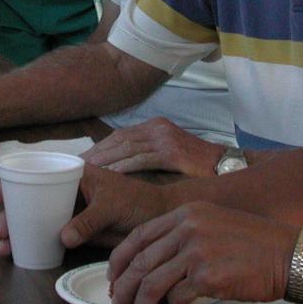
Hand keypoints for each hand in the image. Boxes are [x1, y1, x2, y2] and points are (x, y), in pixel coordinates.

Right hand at [0, 163, 166, 259]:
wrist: (157, 218)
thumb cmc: (137, 201)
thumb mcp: (112, 205)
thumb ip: (88, 220)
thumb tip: (63, 238)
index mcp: (74, 175)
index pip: (38, 174)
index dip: (13, 184)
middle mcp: (68, 191)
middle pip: (32, 200)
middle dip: (12, 215)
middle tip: (1, 232)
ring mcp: (71, 211)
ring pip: (37, 220)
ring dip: (19, 232)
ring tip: (4, 248)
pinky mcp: (76, 231)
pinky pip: (50, 236)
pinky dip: (34, 244)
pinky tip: (20, 254)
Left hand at [85, 118, 225, 175]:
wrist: (225, 164)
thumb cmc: (197, 165)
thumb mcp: (170, 153)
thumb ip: (149, 155)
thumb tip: (123, 167)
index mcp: (155, 127)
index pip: (120, 135)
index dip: (100, 148)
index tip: (82, 161)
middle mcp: (157, 128)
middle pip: (118, 139)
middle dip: (96, 154)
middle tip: (76, 168)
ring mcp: (164, 138)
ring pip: (126, 148)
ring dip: (104, 160)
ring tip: (85, 172)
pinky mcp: (171, 152)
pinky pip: (140, 160)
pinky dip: (123, 167)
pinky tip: (109, 177)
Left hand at [106, 202, 297, 303]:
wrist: (289, 253)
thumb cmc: (255, 242)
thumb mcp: (215, 222)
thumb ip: (184, 234)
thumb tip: (154, 261)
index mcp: (187, 213)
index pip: (140, 235)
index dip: (121, 258)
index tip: (114, 274)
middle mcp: (188, 228)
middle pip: (141, 260)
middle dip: (124, 283)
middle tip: (118, 299)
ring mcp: (197, 251)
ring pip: (152, 281)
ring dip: (141, 300)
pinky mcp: (208, 276)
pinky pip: (177, 296)